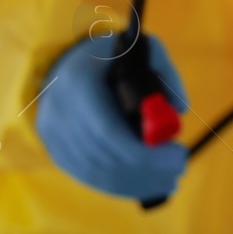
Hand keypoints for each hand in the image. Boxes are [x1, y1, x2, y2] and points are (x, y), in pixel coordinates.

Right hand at [36, 34, 189, 201]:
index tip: (178, 154)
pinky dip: (120, 185)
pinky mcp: (56, 150)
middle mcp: (58, 110)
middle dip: (148, 168)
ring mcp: (53, 134)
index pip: (108, 131)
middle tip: (179, 168)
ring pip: (98, 172)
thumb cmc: (108, 56)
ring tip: (169, 179)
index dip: (145, 153)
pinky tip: (146, 183)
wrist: (63, 62)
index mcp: (78, 82)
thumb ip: (164, 73)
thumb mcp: (139, 49)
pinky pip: (89, 177)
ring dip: (137, 181)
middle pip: (105, 156)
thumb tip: (178, 110)